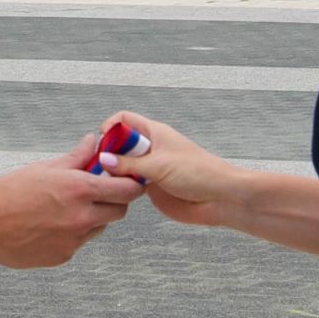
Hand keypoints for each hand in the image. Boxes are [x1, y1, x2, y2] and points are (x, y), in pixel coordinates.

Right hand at [0, 137, 146, 268]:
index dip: (131, 185)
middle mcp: (82, 218)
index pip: (127, 190)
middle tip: (98, 193)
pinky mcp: (63, 256)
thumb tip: (93, 142)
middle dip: (114, 201)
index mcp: (80, 190)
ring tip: (65, 208)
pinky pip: (77, 243)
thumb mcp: (45, 167)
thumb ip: (76, 157)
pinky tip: (48, 225)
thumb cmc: (10, 191)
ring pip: (98, 228)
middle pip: (119, 212)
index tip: (127, 181)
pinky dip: (71, 234)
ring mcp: (74, 241)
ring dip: (92, 218)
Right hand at [97, 111, 238, 220]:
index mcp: (155, 133)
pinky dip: (121, 186)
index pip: (124, 120)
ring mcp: (151, 168)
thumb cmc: (199, 172)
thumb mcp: (159, 165)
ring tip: (104, 181)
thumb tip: (104, 159)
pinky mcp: (153, 187)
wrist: (220, 197)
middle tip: (98, 166)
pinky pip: (130, 183)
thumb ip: (129, 164)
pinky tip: (116, 192)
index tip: (102, 142)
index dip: (110, 127)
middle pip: (120, 144)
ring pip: (123, 165)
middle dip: (107, 152)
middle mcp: (151, 148)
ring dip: (113, 172)